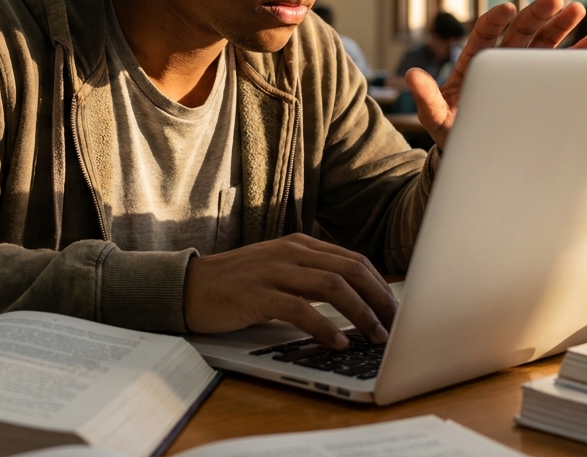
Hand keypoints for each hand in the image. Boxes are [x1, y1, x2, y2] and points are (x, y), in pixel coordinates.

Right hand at [183, 233, 397, 348]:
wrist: (190, 286)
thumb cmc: (238, 284)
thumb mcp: (280, 270)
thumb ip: (312, 277)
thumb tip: (355, 300)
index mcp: (301, 245)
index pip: (354, 260)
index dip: (381, 286)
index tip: (396, 310)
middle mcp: (291, 252)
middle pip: (351, 270)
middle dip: (379, 299)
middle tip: (396, 325)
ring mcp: (275, 271)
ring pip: (332, 287)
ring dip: (361, 313)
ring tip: (376, 336)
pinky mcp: (258, 294)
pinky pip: (300, 309)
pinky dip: (324, 327)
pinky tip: (338, 342)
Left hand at [407, 0, 586, 149]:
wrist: (475, 155)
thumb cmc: (453, 132)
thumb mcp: (435, 116)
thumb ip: (426, 97)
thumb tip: (410, 77)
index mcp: (475, 62)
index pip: (485, 34)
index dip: (495, 20)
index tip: (507, 10)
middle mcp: (502, 61)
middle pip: (520, 31)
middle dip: (537, 15)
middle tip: (555, 0)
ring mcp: (524, 72)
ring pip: (544, 43)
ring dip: (562, 26)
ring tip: (578, 10)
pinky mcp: (544, 86)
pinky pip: (564, 65)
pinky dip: (580, 52)